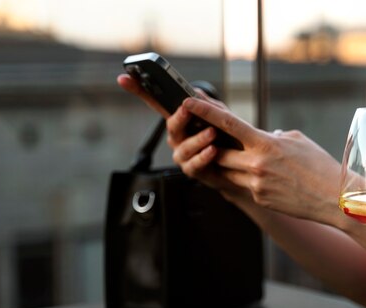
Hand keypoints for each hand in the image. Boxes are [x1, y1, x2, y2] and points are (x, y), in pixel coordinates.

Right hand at [117, 73, 240, 195]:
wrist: (241, 164)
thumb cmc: (227, 137)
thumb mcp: (221, 115)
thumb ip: (208, 105)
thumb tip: (193, 93)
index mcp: (180, 119)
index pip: (156, 103)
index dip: (139, 91)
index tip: (124, 78)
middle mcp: (177, 137)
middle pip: (170, 125)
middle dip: (178, 117)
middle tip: (187, 108)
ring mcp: (182, 154)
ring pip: (183, 146)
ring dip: (198, 139)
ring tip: (212, 133)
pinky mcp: (192, 170)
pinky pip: (193, 164)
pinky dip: (203, 156)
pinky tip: (212, 150)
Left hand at [181, 97, 342, 223]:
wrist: (335, 198)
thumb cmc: (320, 165)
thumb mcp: (297, 140)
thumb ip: (273, 136)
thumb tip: (261, 137)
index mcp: (265, 144)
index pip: (227, 124)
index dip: (205, 111)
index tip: (188, 101)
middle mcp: (256, 165)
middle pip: (220, 153)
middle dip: (216, 147)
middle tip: (213, 138)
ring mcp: (256, 185)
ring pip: (229, 172)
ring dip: (232, 165)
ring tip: (247, 159)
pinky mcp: (260, 199)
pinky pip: (245, 186)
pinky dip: (250, 179)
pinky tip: (270, 178)